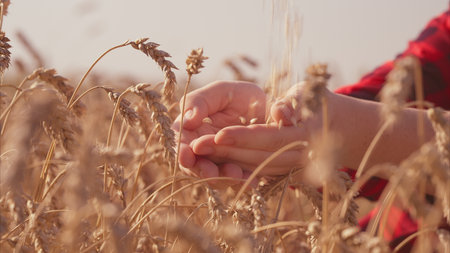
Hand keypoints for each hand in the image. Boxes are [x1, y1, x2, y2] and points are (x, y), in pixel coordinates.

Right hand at [172, 81, 265, 186]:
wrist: (269, 108)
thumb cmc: (240, 96)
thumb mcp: (220, 91)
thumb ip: (200, 101)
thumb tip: (187, 120)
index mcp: (192, 130)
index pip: (180, 143)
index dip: (180, 151)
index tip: (186, 155)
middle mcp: (203, 150)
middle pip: (195, 165)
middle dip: (202, 170)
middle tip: (211, 173)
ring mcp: (221, 163)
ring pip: (216, 176)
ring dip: (223, 178)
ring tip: (236, 174)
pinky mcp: (239, 171)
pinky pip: (238, 181)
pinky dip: (243, 182)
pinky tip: (252, 181)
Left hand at [190, 84, 332, 176]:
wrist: (329, 126)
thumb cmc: (312, 101)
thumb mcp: (304, 94)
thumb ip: (291, 103)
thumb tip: (282, 114)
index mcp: (306, 135)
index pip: (269, 138)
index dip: (243, 137)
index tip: (218, 134)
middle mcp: (298, 158)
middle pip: (256, 158)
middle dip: (224, 153)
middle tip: (195, 145)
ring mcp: (289, 170)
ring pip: (251, 169)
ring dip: (223, 162)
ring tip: (196, 152)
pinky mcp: (279, 174)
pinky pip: (252, 173)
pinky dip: (230, 167)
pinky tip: (209, 160)